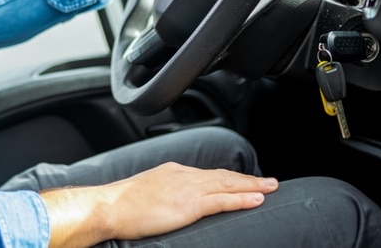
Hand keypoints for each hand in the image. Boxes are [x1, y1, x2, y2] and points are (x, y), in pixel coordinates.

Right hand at [41, 162, 277, 247]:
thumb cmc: (120, 205)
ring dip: (252, 187)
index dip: (229, 179)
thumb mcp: (145, 193)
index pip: (208, 175)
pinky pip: (222, 201)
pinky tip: (257, 199)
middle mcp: (183, 176)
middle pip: (223, 177)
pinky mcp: (189, 205)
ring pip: (228, 186)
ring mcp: (187, 189)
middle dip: (248, 179)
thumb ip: (163, 194)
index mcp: (172, 172)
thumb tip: (170, 203)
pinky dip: (242, 199)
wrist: (109, 206)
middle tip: (269, 181)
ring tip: (271, 188)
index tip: (244, 181)